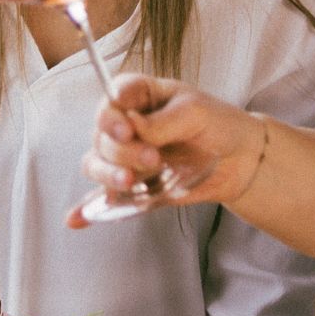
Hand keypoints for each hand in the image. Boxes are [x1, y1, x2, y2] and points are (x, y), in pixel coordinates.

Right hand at [67, 75, 267, 226]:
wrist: (239, 159)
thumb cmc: (217, 124)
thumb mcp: (195, 113)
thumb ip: (162, 121)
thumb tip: (133, 127)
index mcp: (140, 96)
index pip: (112, 98)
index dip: (112, 114)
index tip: (127, 129)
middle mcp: (126, 125)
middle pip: (101, 136)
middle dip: (122, 150)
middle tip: (153, 158)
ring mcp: (126, 156)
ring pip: (96, 164)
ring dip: (108, 174)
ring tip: (131, 181)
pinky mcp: (132, 186)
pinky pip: (102, 197)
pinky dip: (87, 209)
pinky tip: (75, 219)